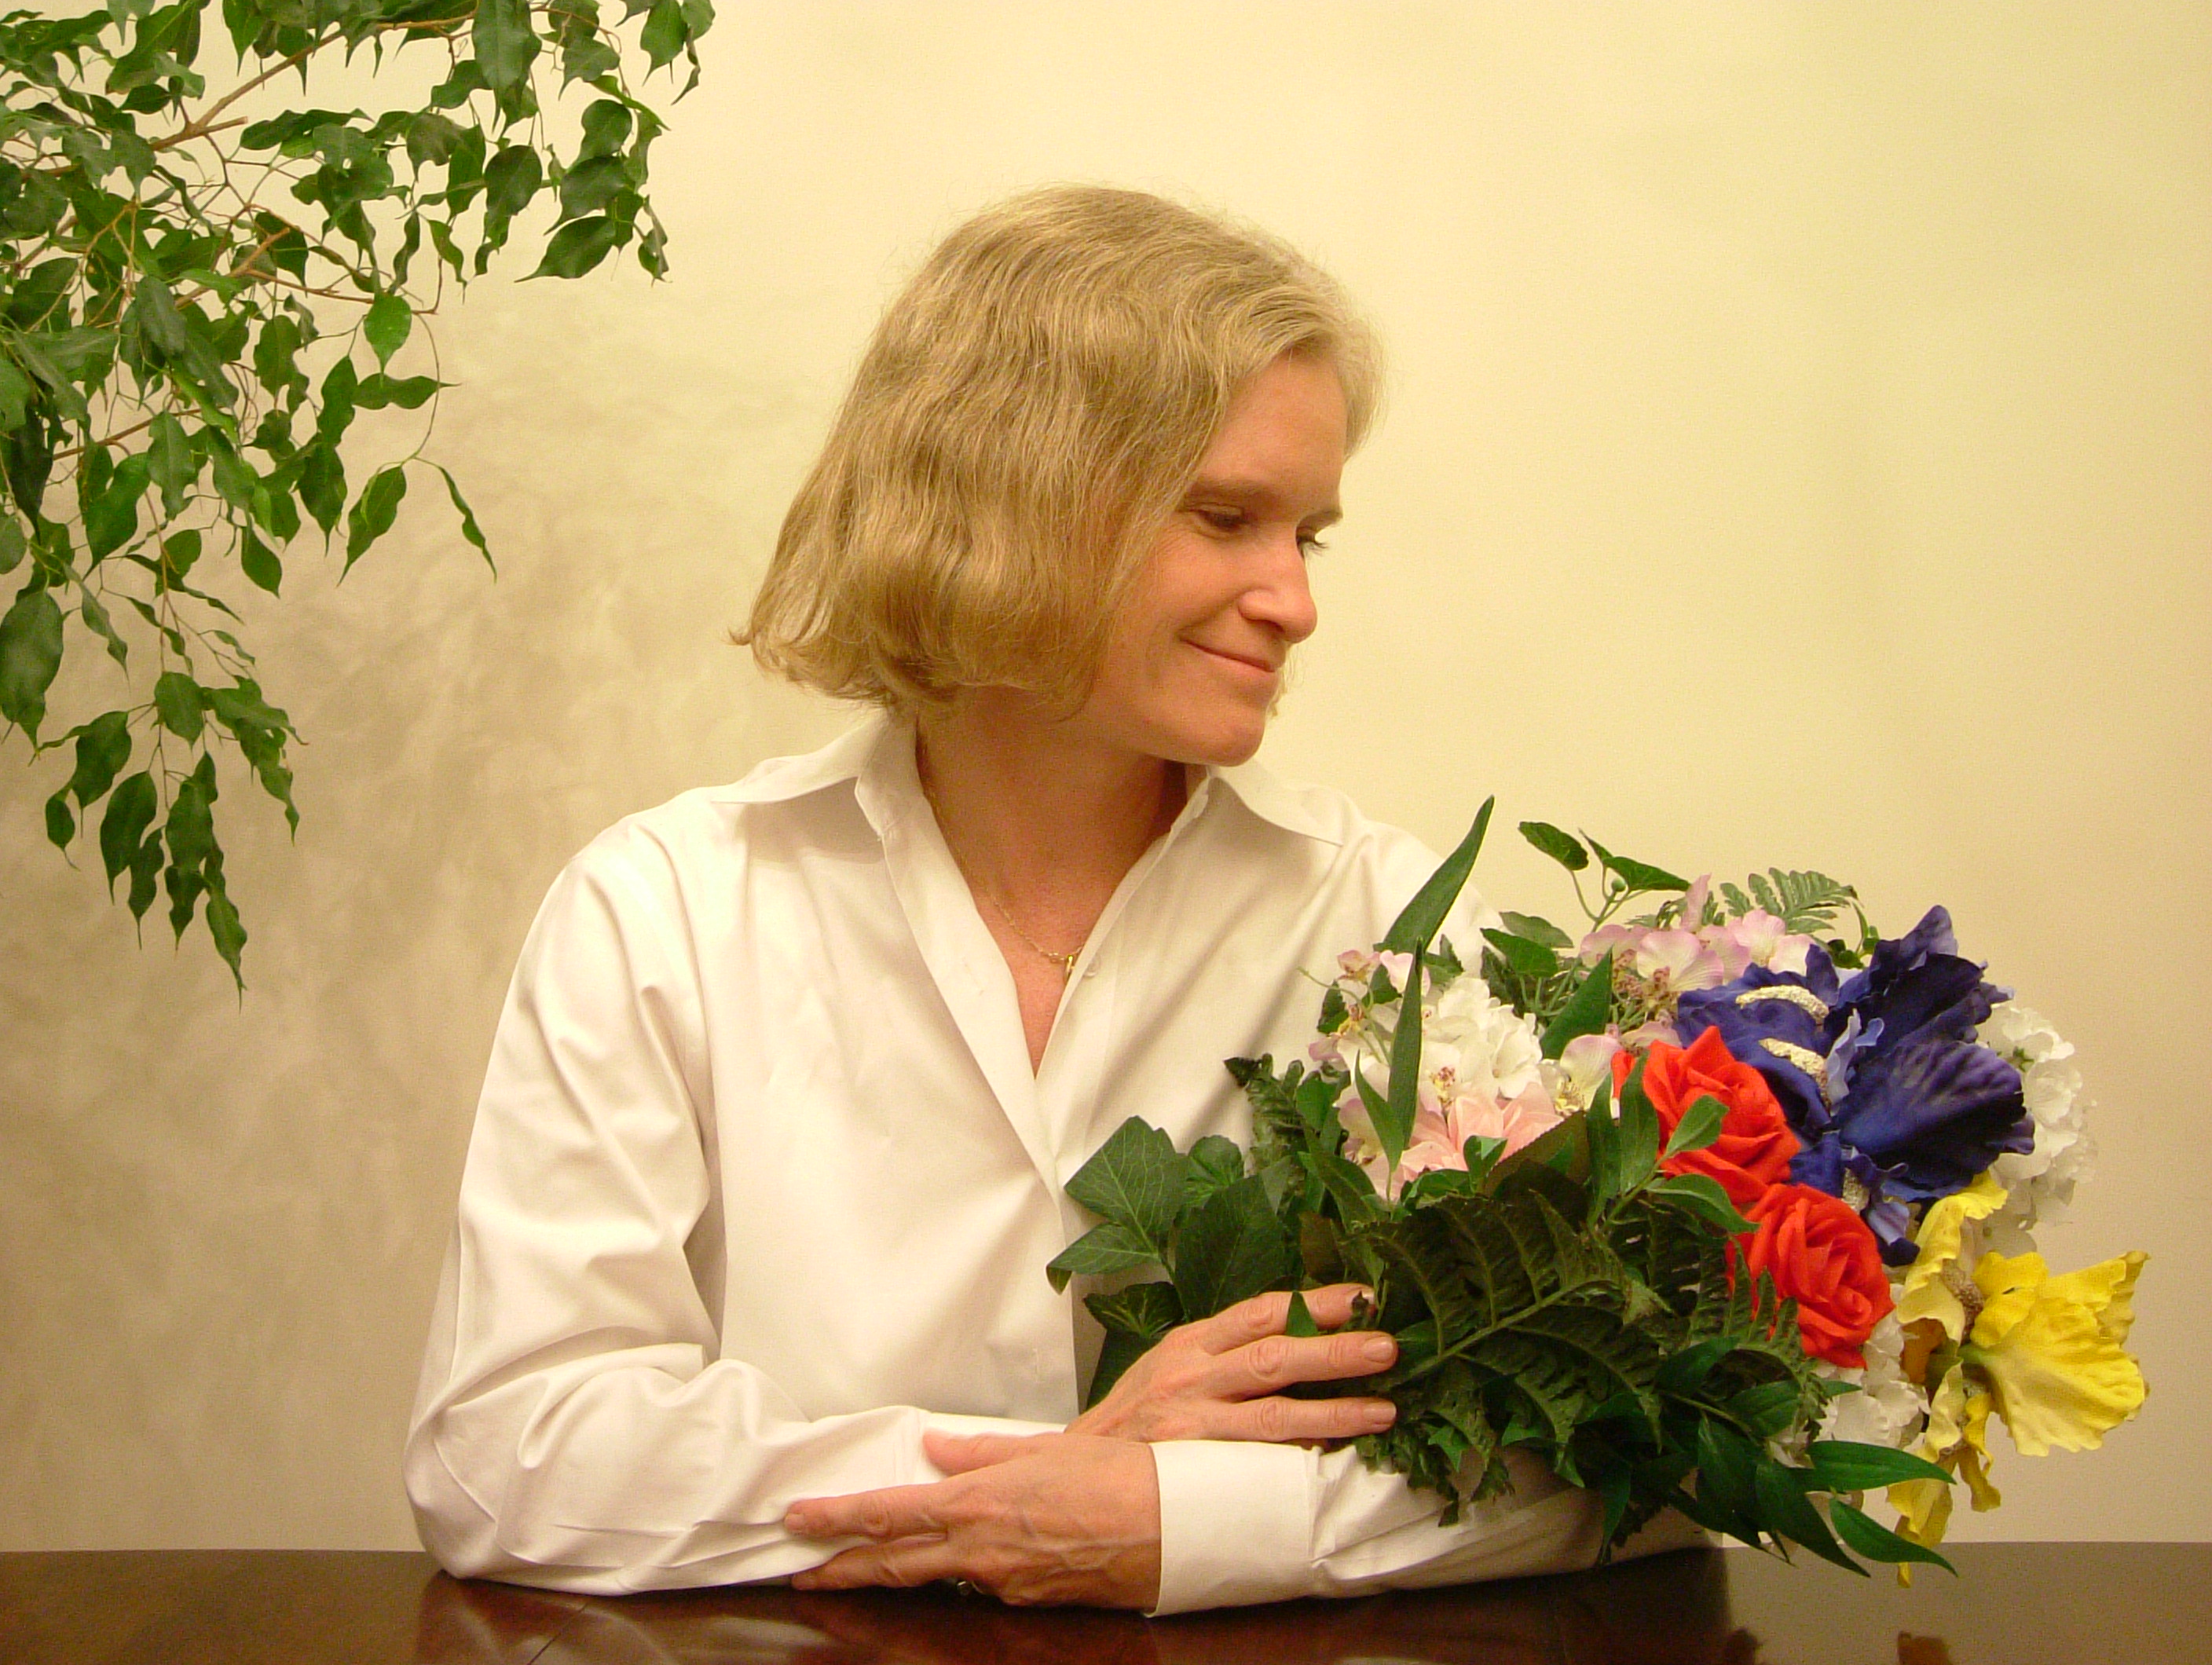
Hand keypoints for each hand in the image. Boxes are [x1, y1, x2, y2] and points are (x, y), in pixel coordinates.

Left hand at [784, 1430, 1160, 1607]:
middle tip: (800, 1570)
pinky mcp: (1027, 1601)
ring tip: (853, 1569)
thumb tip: (936, 1445)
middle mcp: (980, 1552)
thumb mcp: (1042, 1449)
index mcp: (976, 1505)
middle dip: (841, 1568)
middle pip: (892, 1565)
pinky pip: (979, 1585)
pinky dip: (956, 1573)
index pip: (886, 1516)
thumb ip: (980, 1452)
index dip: (836, 1521)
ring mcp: (1001, 1584)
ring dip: (890, 1574)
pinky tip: (952, 1563)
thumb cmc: (1114, 1479)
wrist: (1170, 1528)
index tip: (797, 1520)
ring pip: (932, 1579)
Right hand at [1068, 1283, 1397, 1443]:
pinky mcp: (1195, 1464)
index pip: (1262, 1310)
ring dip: (1334, 1410)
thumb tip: (1302, 1331)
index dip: (1316, 1301)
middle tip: (1387, 1346)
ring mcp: (1194, 1421)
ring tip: (1384, 1411)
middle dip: (1335, 1349)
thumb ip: (1227, 1349)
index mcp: (1193, 1340)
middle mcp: (1193, 1374)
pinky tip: (1338, 1456)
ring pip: (1275, 1412)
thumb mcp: (1174, 1362)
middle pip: (1275, 1354)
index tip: (1365, 1297)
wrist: (1081, 1467)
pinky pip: (1259, 1460)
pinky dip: (1301, 1456)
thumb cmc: (1140, 1413)